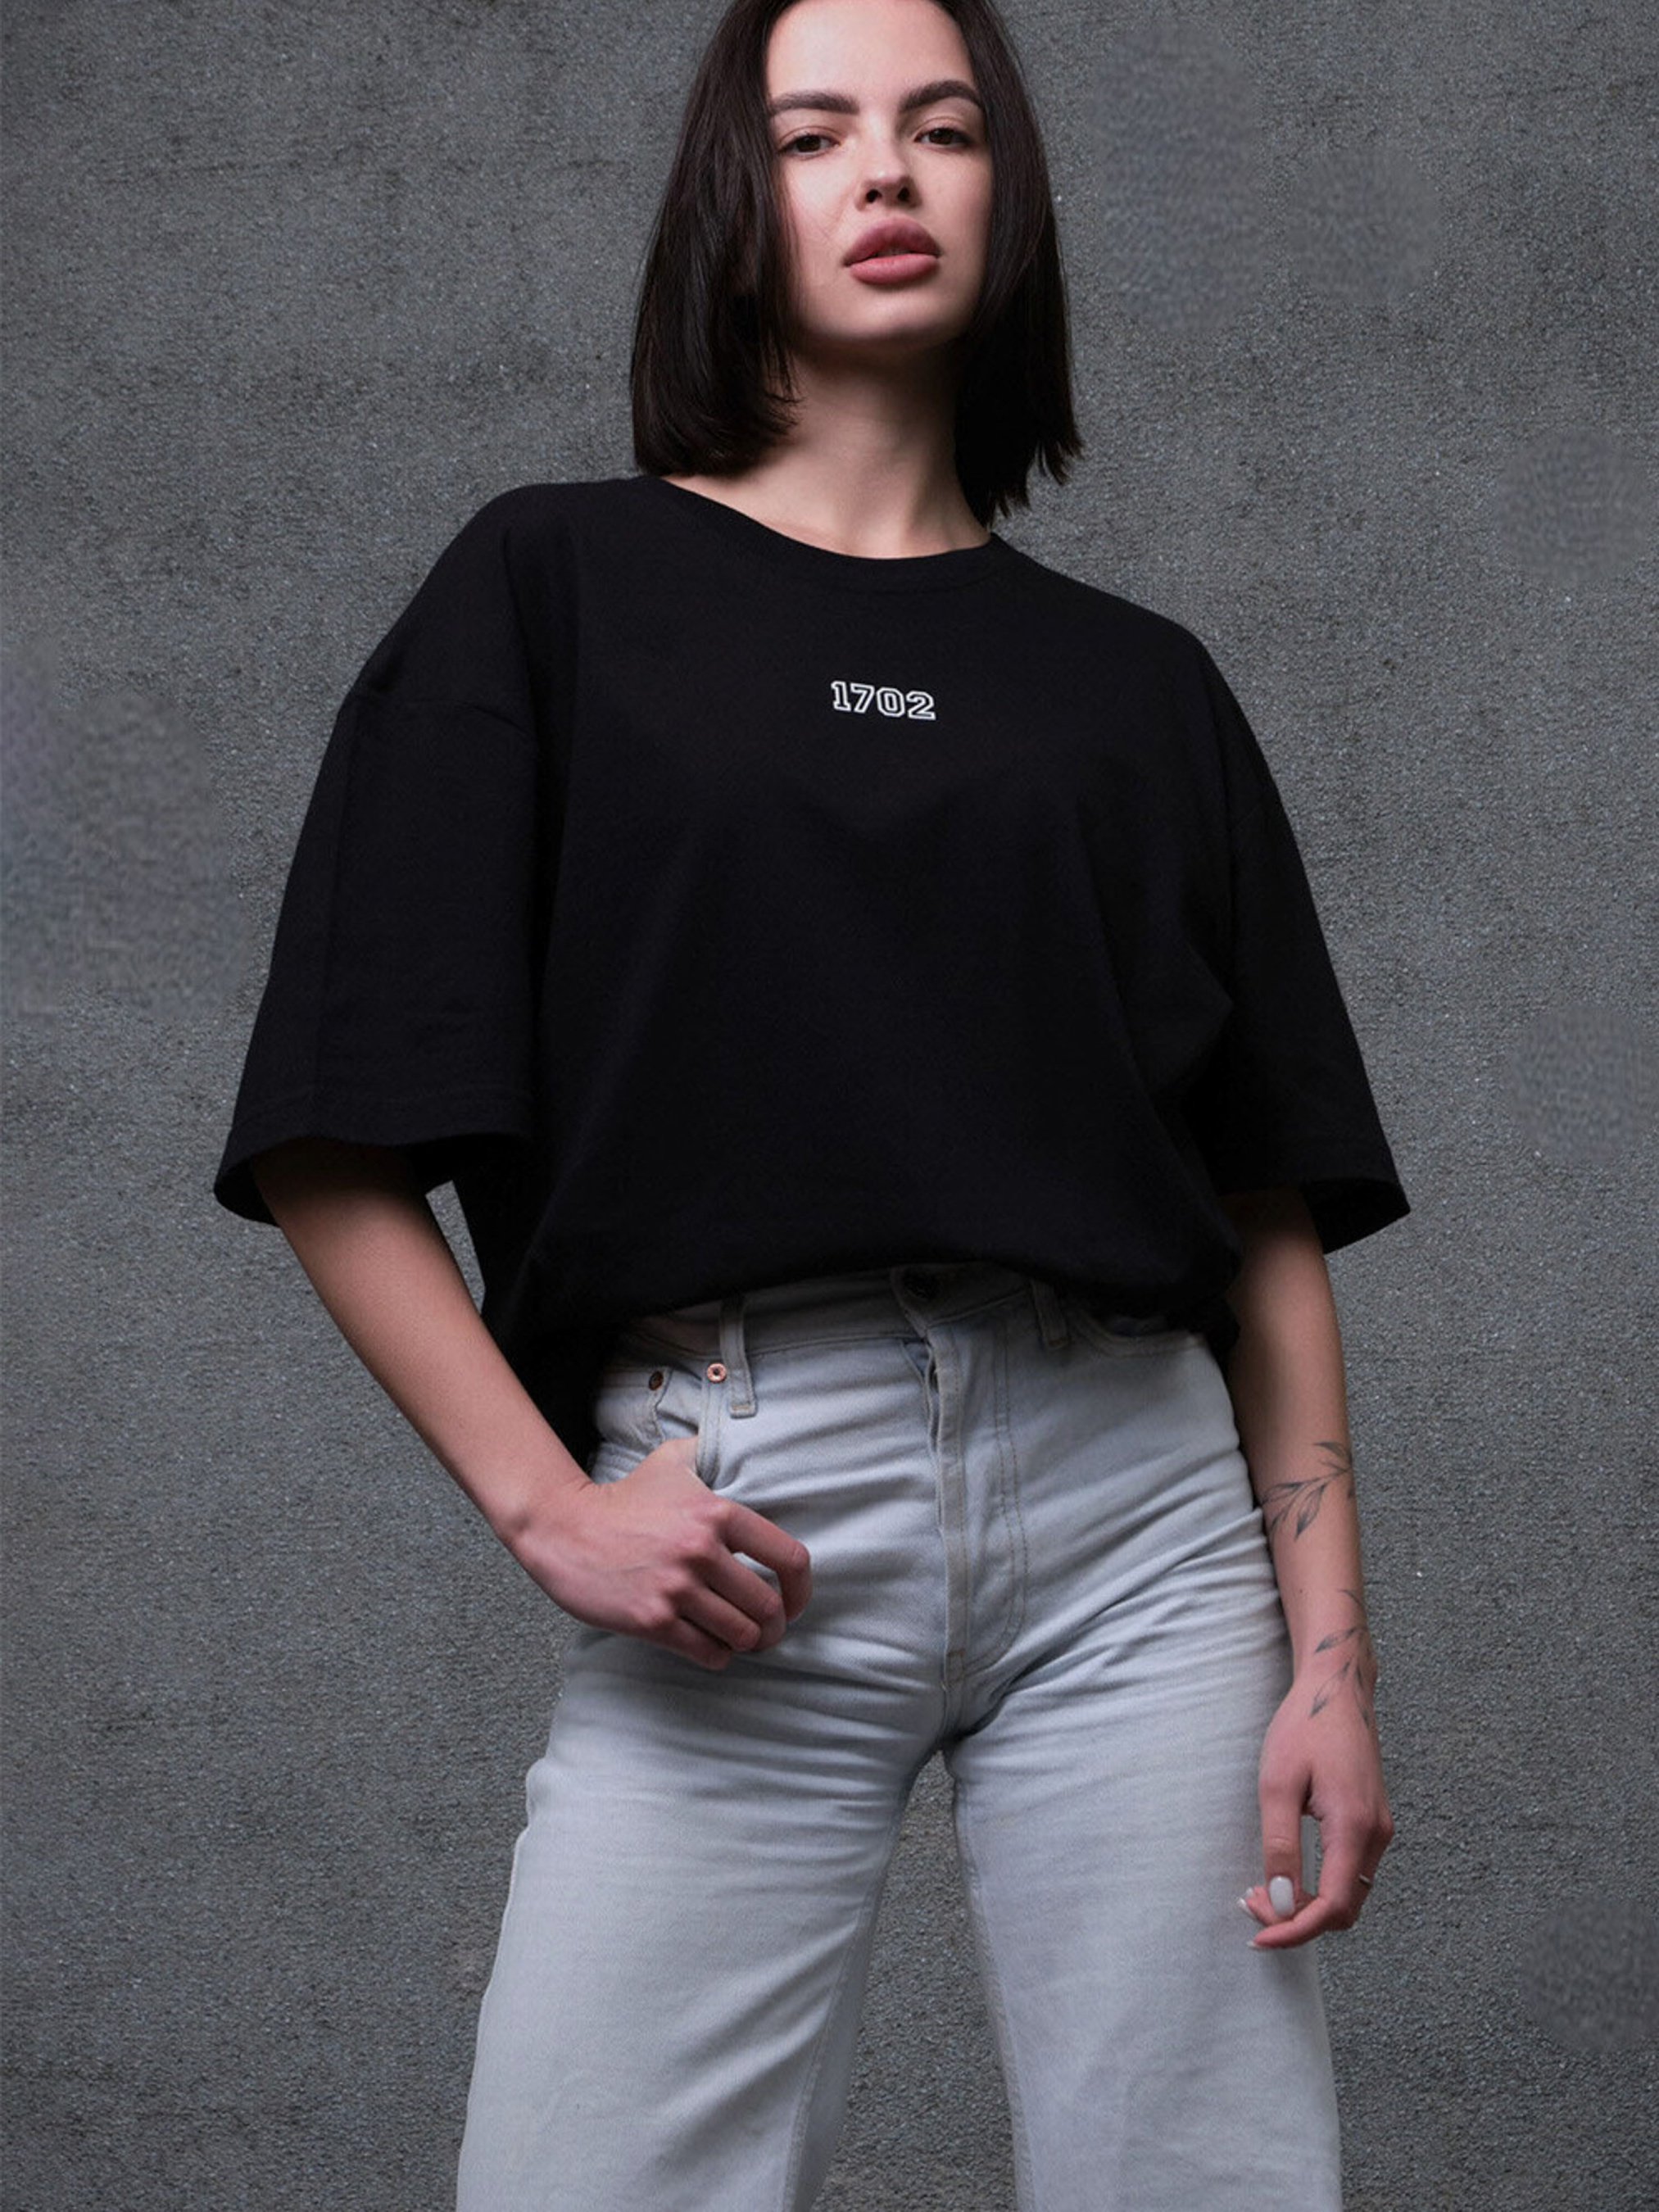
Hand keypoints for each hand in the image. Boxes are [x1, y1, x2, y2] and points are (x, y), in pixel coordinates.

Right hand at [513, 1436, 811, 1670]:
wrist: (564, 1528)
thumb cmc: (623, 1498)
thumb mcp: (673, 1461)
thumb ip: (713, 1453)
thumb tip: (748, 1448)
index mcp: (717, 1514)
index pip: (789, 1558)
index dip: (802, 1588)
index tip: (794, 1601)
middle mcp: (701, 1551)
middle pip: (768, 1607)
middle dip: (774, 1625)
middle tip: (767, 1629)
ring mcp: (676, 1588)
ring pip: (741, 1635)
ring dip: (747, 1643)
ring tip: (740, 1638)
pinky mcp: (653, 1620)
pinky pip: (708, 1653)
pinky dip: (717, 1655)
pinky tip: (710, 1645)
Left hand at [1243, 1671, 1392, 1948]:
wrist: (1337, 1689)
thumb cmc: (1304, 1728)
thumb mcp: (1277, 1784)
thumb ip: (1280, 1846)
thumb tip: (1281, 1903)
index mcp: (1354, 1828)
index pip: (1332, 1908)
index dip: (1295, 1931)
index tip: (1258, 1936)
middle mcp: (1376, 1835)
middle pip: (1343, 1910)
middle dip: (1298, 1920)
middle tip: (1252, 1905)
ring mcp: (1379, 1830)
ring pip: (1348, 1895)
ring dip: (1308, 1904)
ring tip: (1261, 1890)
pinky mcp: (1372, 1822)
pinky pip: (1349, 1872)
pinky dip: (1319, 1885)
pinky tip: (1286, 1872)